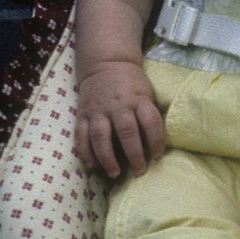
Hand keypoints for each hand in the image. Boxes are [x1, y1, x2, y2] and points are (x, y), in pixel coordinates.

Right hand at [75, 60, 165, 177]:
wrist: (106, 65)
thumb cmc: (132, 84)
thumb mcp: (147, 93)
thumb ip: (148, 113)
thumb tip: (156, 142)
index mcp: (139, 99)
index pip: (150, 121)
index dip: (156, 140)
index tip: (158, 155)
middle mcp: (118, 106)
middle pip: (127, 132)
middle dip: (134, 154)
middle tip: (140, 172)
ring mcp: (98, 111)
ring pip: (101, 137)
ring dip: (107, 158)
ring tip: (115, 173)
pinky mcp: (82, 115)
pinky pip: (81, 136)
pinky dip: (85, 152)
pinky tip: (91, 166)